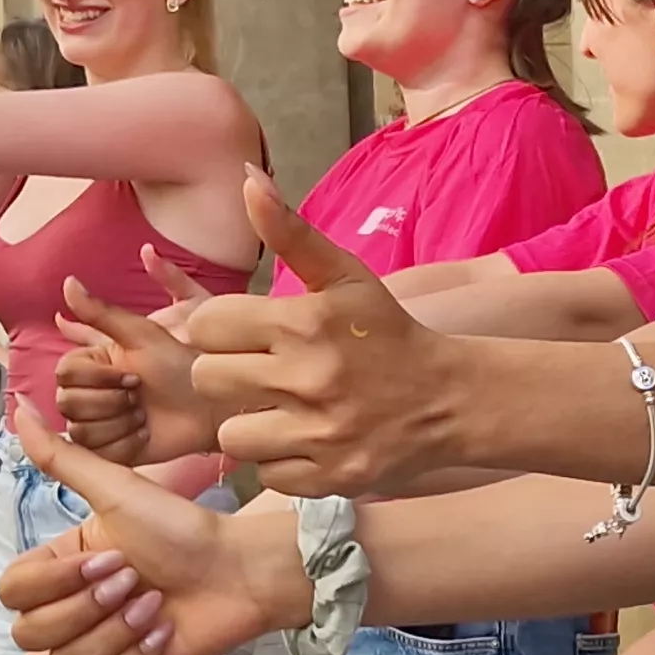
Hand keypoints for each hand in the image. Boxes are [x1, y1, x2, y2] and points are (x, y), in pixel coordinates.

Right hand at [0, 417, 293, 654]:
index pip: (13, 592)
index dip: (55, 583)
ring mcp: (96, 642)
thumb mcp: (119, 491)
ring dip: (117, 634)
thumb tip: (21, 409)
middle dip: (86, 610)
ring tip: (156, 606)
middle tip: (135, 580)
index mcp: (61, 565)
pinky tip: (164, 630)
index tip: (108, 558)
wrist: (238, 571)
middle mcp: (72, 606)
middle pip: (29, 635)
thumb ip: (63, 458)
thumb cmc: (183, 529)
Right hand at [53, 262, 223, 466]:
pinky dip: (125, 443)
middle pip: (67, 403)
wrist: (211, 404)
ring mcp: (99, 424)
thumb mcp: (143, 335)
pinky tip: (145, 434)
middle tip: (141, 396)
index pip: (64, 372)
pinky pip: (99, 452)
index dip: (98, 377)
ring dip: (119, 422)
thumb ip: (101, 312)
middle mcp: (89, 394)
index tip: (134, 374)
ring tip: (145, 415)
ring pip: (81, 430)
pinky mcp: (110, 451)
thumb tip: (69, 281)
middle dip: (110, 400)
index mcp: (92, 365)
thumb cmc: (181, 364)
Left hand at [182, 180, 463, 495]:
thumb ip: (290, 231)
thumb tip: (246, 178)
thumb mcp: (344, 276)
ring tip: (283, 411)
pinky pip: (267, 474)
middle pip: (208, 380)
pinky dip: (281, 461)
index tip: (247, 335)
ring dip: (250, 424)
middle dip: (228, 375)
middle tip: (262, 373)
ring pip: (231, 435)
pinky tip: (307, 440)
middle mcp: (309, 377)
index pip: (204, 326)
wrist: (450, 399)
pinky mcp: (330, 476)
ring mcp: (321, 432)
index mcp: (304, 322)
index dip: (219, 330)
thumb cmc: (386, 333)